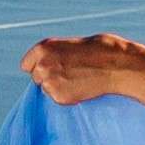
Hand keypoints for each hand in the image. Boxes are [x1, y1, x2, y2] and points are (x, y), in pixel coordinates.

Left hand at [26, 32, 144, 105]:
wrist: (117, 65)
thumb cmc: (98, 51)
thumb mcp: (70, 45)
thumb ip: (53, 55)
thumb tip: (41, 70)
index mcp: (42, 48)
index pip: (26, 65)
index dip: (39, 66)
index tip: (52, 67)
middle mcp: (41, 65)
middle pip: (36, 78)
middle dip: (49, 77)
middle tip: (71, 72)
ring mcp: (49, 82)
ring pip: (46, 89)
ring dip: (59, 87)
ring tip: (80, 78)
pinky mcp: (59, 97)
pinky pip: (58, 99)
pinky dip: (68, 96)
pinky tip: (83, 86)